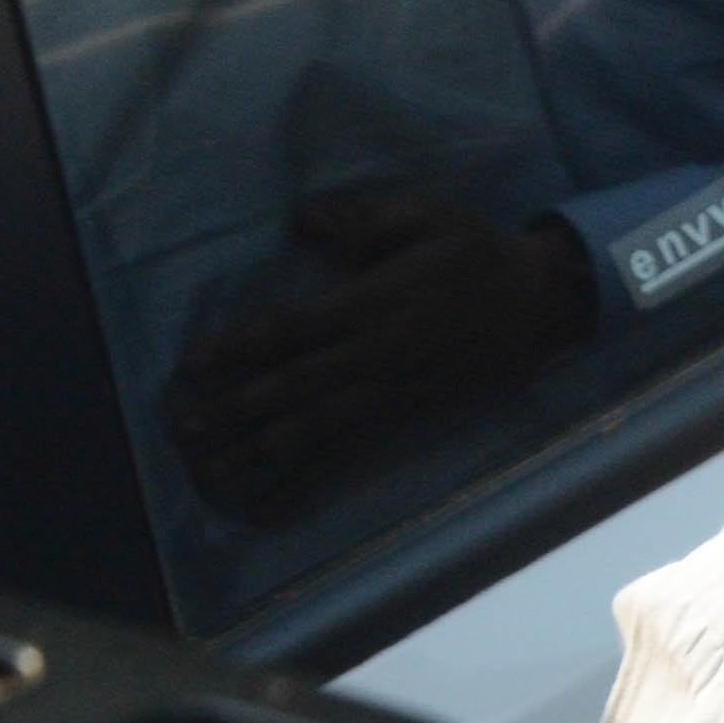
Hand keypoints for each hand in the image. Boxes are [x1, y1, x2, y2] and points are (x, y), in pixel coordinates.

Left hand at [169, 189, 595, 519]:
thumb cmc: (477, 252)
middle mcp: (374, 355)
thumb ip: (362, 220)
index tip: (193, 363)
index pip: (293, 329)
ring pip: (312, 429)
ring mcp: (389, 393)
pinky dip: (303, 484)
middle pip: (292, 387)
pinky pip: (346, 455)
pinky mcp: (403, 418)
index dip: (239, 346)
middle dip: (233, 410)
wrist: (540, 304)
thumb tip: (298, 221)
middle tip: (182, 431)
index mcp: (373, 303)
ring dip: (256, 454)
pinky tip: (267, 507)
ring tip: (210, 475)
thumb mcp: (428, 215)